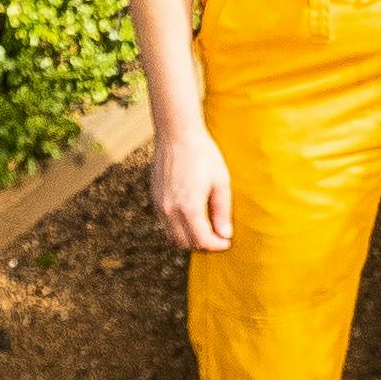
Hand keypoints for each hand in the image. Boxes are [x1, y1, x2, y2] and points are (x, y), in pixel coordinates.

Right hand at [151, 120, 234, 253]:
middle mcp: (170, 211)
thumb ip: (222, 211)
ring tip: (205, 229)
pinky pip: (165, 224)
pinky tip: (191, 218)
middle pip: (186, 243)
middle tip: (217, 236)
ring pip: (172, 237)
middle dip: (203, 244)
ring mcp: (159, 206)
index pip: (202, 241)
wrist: (176, 134)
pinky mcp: (154, 199)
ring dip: (189, 238)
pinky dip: (177, 228)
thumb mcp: (220, 181)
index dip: (217, 245)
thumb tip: (225, 234)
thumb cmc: (202, 155)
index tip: (227, 242)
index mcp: (189, 208)